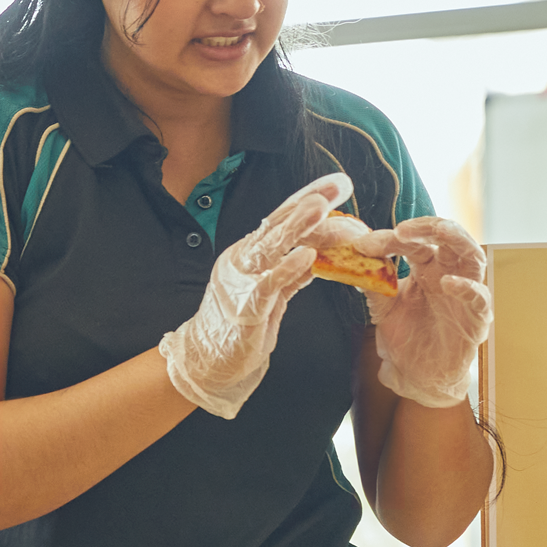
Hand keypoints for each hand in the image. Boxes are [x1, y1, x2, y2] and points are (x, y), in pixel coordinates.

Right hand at [158, 173, 345, 417]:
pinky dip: (287, 269)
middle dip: (309, 203)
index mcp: (250, 255)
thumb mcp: (271, 296)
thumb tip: (315, 255)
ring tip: (320, 208)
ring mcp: (242, 281)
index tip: (337, 184)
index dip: (308, 199)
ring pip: (271, 247)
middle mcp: (244, 260)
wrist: (209, 362)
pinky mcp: (245, 307)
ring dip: (297, 226)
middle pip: (278, 225)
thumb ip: (291, 275)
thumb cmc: (239, 328)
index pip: (282, 220)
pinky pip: (268, 284)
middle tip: (336, 186)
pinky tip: (306, 256)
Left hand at [365, 215, 490, 411]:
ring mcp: (465, 294)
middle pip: (449, 237)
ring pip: (472, 256)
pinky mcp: (476, 318)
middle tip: (403, 229)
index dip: (390, 239)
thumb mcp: (382, 308)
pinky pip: (478, 297)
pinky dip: (466, 287)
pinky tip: (448, 283)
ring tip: (439, 232)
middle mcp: (448, 274)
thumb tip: (352, 256)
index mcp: (426, 268)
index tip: (363, 245)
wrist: (417, 378)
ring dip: (457, 240)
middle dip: (429, 226)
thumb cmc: (405, 339)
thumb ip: (372, 283)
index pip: (414, 243)